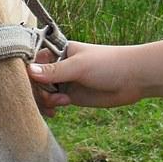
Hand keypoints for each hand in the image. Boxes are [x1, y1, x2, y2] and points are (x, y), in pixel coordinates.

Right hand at [27, 41, 142, 115]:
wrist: (135, 78)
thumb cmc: (108, 63)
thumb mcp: (79, 67)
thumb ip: (53, 71)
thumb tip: (28, 71)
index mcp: (57, 52)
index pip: (32, 62)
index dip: (27, 75)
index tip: (30, 85)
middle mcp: (57, 66)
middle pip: (34, 81)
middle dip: (39, 91)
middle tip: (52, 97)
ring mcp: (63, 81)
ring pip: (42, 93)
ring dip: (45, 100)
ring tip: (60, 103)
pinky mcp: (70, 95)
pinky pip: (53, 102)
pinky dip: (51, 107)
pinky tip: (58, 109)